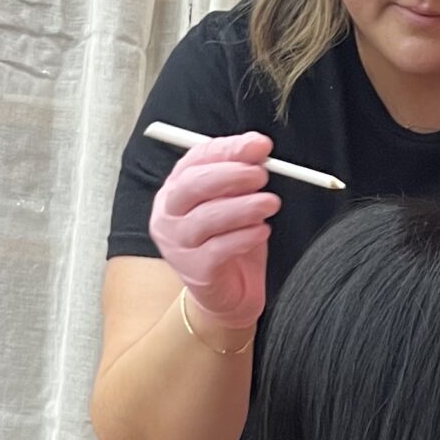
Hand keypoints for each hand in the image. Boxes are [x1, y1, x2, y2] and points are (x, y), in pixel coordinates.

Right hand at [148, 133, 279, 330]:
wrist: (229, 293)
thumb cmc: (231, 240)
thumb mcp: (235, 202)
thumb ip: (242, 176)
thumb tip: (259, 149)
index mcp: (176, 189)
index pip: (196, 160)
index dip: (228, 149)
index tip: (260, 146)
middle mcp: (169, 214)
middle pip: (193, 185)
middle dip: (231, 175)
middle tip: (262, 174)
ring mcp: (178, 244)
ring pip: (206, 217)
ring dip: (243, 206)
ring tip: (270, 203)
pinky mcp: (195, 270)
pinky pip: (219, 249)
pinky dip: (244, 236)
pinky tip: (262, 231)